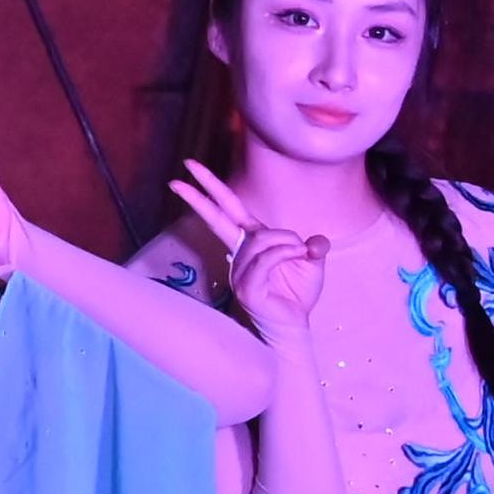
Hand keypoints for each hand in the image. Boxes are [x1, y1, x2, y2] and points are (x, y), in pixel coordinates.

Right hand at [167, 159, 327, 347]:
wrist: (295, 326)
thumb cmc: (297, 294)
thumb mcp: (311, 263)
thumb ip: (312, 247)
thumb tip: (316, 242)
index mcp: (251, 242)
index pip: (228, 209)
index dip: (211, 188)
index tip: (190, 168)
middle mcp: (239, 253)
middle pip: (218, 217)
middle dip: (200, 195)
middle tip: (178, 176)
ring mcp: (239, 270)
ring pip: (261, 239)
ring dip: (288, 242)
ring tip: (302, 253)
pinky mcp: (246, 287)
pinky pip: (267, 259)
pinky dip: (287, 254)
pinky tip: (299, 257)